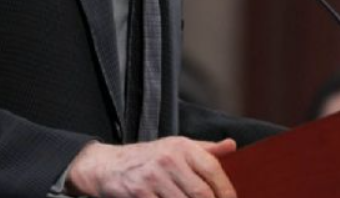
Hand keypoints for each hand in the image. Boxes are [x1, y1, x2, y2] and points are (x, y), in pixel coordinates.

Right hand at [65, 136, 237, 197]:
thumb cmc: (148, 158)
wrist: (107, 165)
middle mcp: (168, 160)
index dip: (226, 191)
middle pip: (201, 193)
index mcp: (182, 147)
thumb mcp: (176, 147)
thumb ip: (205, 150)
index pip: (213, 169)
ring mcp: (152, 178)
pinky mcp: (139, 194)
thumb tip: (232, 146)